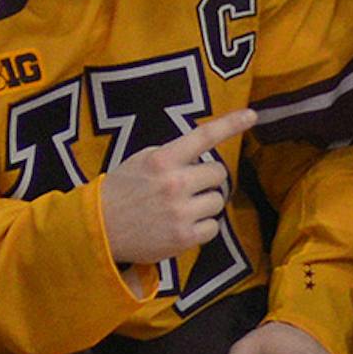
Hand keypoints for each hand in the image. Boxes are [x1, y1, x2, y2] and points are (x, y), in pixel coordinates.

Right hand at [99, 108, 254, 266]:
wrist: (100, 228)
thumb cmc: (122, 190)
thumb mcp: (141, 160)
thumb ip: (172, 155)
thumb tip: (202, 154)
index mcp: (163, 159)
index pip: (203, 136)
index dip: (231, 124)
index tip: (252, 115)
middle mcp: (174, 183)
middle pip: (217, 173)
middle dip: (207, 178)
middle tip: (188, 186)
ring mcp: (180, 212)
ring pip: (217, 201)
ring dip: (205, 203)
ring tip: (181, 208)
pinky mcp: (184, 238)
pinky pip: (213, 227)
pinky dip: (203, 227)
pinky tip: (183, 225)